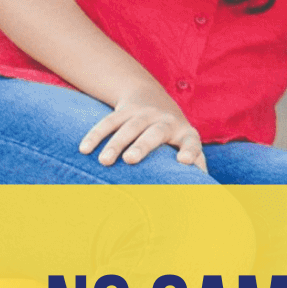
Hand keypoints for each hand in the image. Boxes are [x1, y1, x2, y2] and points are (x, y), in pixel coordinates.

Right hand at [79, 89, 206, 170]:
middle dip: (143, 146)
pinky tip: (84, 149)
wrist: (152, 97)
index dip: (189, 151)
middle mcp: (166, 121)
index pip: (192, 143)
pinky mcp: (124, 111)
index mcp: (186, 133)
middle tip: (131, 159)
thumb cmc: (173, 134)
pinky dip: (95, 135)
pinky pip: (108, 121)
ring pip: (128, 127)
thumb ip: (196, 164)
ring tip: (105, 161)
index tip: (184, 161)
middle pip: (155, 132)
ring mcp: (144, 114)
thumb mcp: (186, 144)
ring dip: (115, 143)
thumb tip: (202, 190)